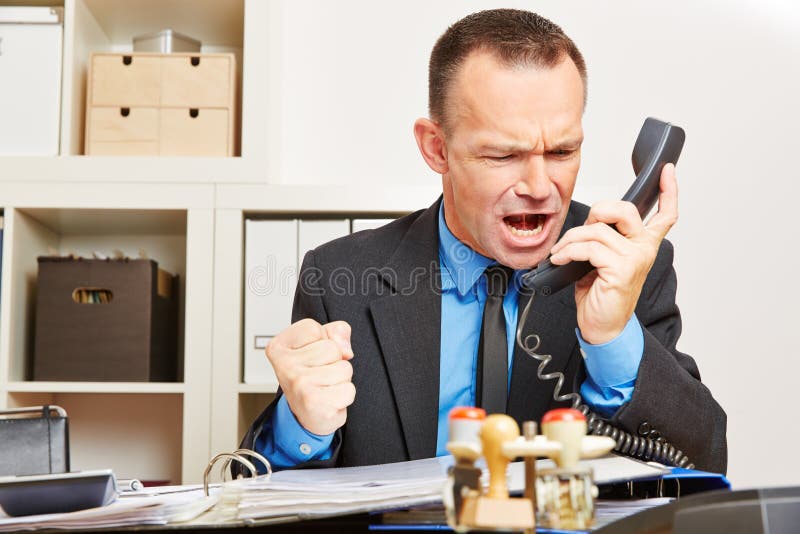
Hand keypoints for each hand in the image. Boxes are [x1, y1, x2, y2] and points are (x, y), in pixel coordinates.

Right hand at [266, 319, 355, 434]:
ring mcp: (299, 384)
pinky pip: (349, 390)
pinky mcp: (315, 403)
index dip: (321, 339)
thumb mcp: (317, 344)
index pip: (312, 328)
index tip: (310, 354)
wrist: (304, 415)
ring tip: (325, 386)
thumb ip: (335, 332)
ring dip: (341, 379)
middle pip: (332, 348)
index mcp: (279, 347)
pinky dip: (344, 396)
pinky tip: (329, 399)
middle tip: (320, 373)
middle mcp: (285, 366)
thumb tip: (346, 349)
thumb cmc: (310, 376)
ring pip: (344, 368)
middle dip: (334, 360)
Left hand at [549, 163, 678, 343]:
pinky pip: (588, 247)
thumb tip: (587, 224)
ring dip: (570, 239)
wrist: (601, 326)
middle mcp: (644, 249)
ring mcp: (635, 258)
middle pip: (623, 210)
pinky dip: (568, 251)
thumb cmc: (600, 294)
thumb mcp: (601, 260)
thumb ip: (603, 238)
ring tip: (560, 253)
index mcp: (643, 244)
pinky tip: (560, 259)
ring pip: (597, 230)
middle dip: (595, 212)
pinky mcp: (621, 269)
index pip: (665, 214)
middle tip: (579, 232)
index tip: (667, 171)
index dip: (669, 190)